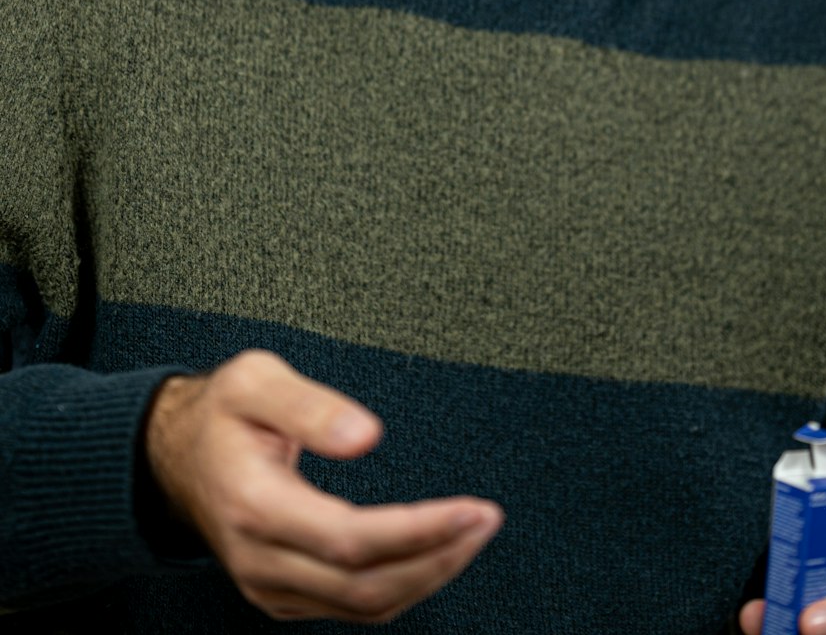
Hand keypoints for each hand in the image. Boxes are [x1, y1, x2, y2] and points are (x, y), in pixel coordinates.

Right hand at [144, 349, 503, 622]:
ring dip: (427, 576)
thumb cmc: (222, 411)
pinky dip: (400, 587)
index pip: (350, 539)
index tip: (473, 508)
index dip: (419, 530)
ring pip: (362, 606)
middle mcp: (260, 558)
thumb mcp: (256, 380)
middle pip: (364, 584)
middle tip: (487, 520)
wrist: (174, 454)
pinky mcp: (280, 594)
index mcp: (254, 504)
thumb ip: (310, 406)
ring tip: (472, 535)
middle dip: (438, 556)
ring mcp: (268, 584)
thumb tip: (367, 435)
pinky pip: (350, 607)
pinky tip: (432, 555)